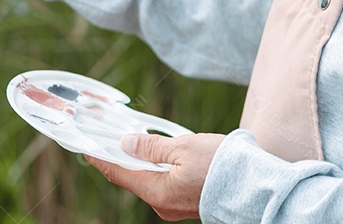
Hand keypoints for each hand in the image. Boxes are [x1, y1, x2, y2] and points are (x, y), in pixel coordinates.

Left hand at [84, 133, 226, 221]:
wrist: (256, 188)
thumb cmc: (222, 166)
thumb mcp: (183, 148)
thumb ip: (151, 147)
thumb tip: (126, 144)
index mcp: (157, 192)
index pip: (119, 173)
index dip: (100, 158)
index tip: (86, 147)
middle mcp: (162, 204)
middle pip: (133, 177)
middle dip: (120, 156)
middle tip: (109, 136)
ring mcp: (175, 206)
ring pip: (149, 179)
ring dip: (140, 160)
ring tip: (131, 140)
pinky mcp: (188, 202)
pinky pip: (164, 182)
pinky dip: (156, 167)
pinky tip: (157, 153)